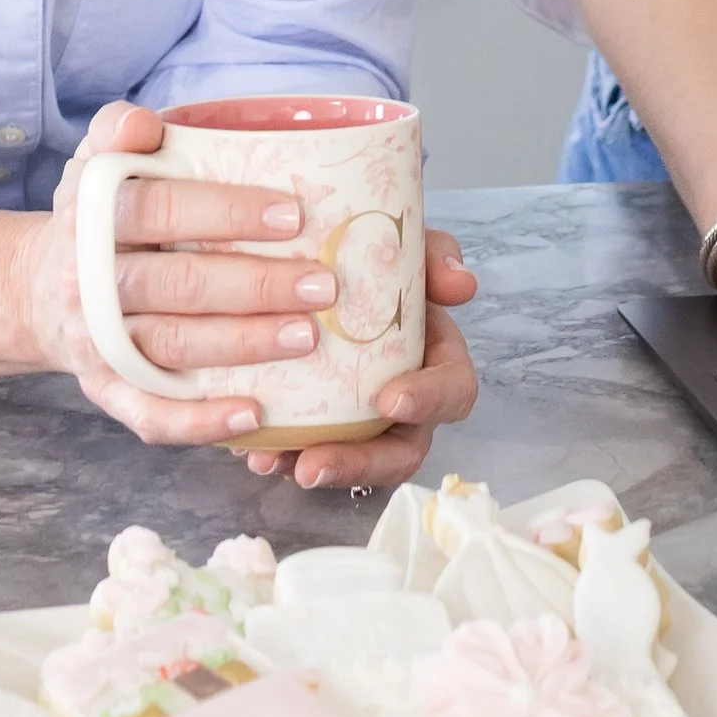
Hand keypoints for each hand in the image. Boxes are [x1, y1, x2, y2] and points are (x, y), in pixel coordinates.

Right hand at [19, 108, 478, 489]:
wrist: (36, 291)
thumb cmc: (92, 218)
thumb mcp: (91, 163)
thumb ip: (116, 128)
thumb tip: (145, 124)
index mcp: (91, 218)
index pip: (160, 210)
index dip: (225, 212)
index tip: (293, 215)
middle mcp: (89, 284)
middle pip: (178, 284)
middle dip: (256, 285)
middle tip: (323, 285)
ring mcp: (98, 343)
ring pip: (176, 347)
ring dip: (245, 345)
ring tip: (309, 337)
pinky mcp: (106, 391)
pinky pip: (150, 415)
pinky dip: (200, 422)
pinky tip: (254, 417)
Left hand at [239, 233, 478, 493]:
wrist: (322, 268)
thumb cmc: (377, 264)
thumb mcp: (406, 248)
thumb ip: (434, 253)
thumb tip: (462, 281)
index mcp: (437, 360)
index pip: (454, 391)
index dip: (428, 400)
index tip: (389, 400)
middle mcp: (408, 401)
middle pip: (402, 451)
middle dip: (360, 464)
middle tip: (314, 464)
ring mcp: (365, 422)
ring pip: (353, 463)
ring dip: (315, 468)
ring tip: (271, 462)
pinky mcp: (325, 429)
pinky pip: (307, 455)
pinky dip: (282, 456)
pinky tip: (254, 451)